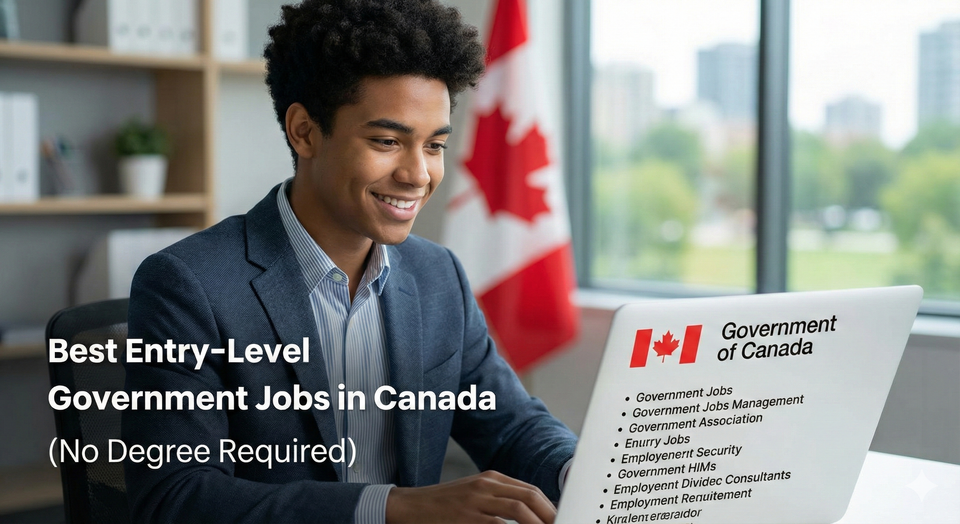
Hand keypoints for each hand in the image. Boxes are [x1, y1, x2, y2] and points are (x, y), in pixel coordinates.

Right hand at [385, 470, 555, 523]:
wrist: (409, 507)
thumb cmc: (443, 506)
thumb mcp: (474, 496)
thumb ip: (500, 501)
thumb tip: (531, 515)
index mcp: (491, 478)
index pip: (531, 490)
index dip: (550, 507)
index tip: (562, 519)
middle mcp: (486, 486)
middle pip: (530, 496)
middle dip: (550, 515)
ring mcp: (476, 502)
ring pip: (518, 510)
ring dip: (538, 523)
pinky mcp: (466, 519)